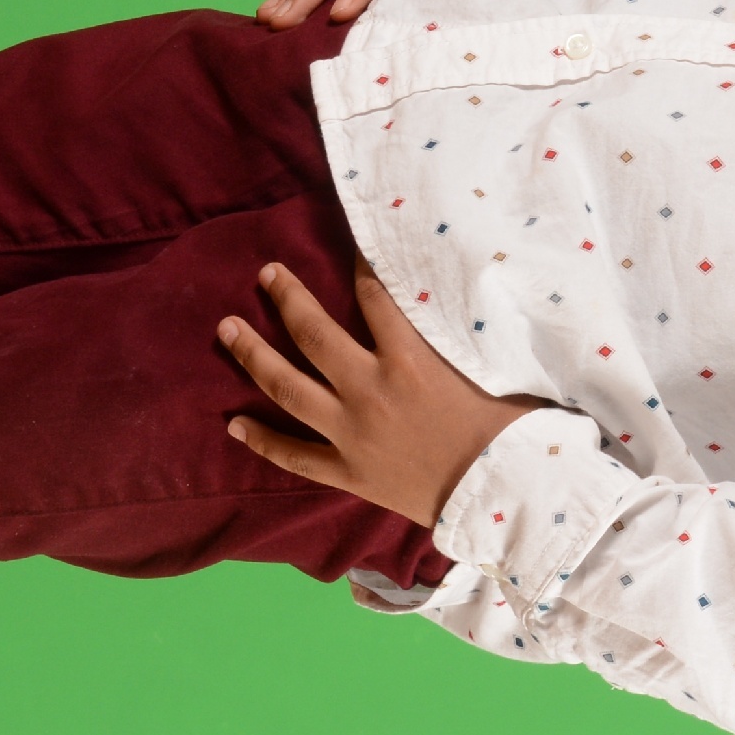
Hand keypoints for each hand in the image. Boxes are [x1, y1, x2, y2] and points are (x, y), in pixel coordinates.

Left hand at [219, 259, 545, 528]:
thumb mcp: (490, 369)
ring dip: (253, 356)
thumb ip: (459, 339)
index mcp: (409, 359)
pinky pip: (294, 455)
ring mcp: (352, 433)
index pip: (374, 295)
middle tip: (267, 273)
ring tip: (227, 329)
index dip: (358, 262)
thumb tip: (453, 306)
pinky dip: (262, 440)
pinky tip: (234, 425)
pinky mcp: (348, 472)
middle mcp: (370, 390)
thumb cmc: (508, 429)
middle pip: (313, 334)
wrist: (502, 494)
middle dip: (286, 299)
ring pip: (288, 388)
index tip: (347, 240)